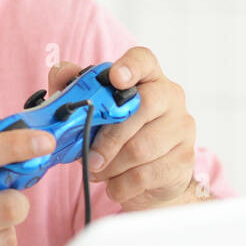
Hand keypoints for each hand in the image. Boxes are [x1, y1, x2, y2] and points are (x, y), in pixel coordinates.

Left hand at [48, 49, 197, 210]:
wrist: (152, 176)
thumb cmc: (118, 134)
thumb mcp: (93, 110)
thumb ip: (73, 88)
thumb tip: (62, 73)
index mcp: (147, 78)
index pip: (143, 60)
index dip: (130, 66)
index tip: (115, 78)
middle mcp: (170, 97)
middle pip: (143, 107)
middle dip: (109, 137)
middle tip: (89, 157)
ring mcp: (182, 127)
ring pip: (141, 148)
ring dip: (111, 166)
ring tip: (98, 171)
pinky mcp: (183, 159)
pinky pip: (145, 175)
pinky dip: (121, 185)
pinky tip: (114, 185)